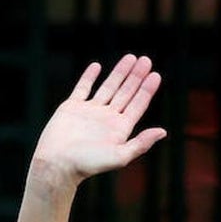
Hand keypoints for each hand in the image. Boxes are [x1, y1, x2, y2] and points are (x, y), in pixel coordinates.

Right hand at [30, 54, 165, 188]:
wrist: (57, 164)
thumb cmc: (88, 164)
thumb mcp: (120, 156)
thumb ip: (141, 143)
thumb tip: (163, 131)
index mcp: (120, 128)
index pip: (138, 104)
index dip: (147, 90)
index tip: (156, 75)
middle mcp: (108, 118)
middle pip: (126, 92)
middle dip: (136, 76)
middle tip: (146, 60)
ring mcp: (90, 111)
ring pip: (108, 87)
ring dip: (119, 73)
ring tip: (130, 58)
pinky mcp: (71, 108)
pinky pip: (82, 88)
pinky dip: (89, 77)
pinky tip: (97, 66)